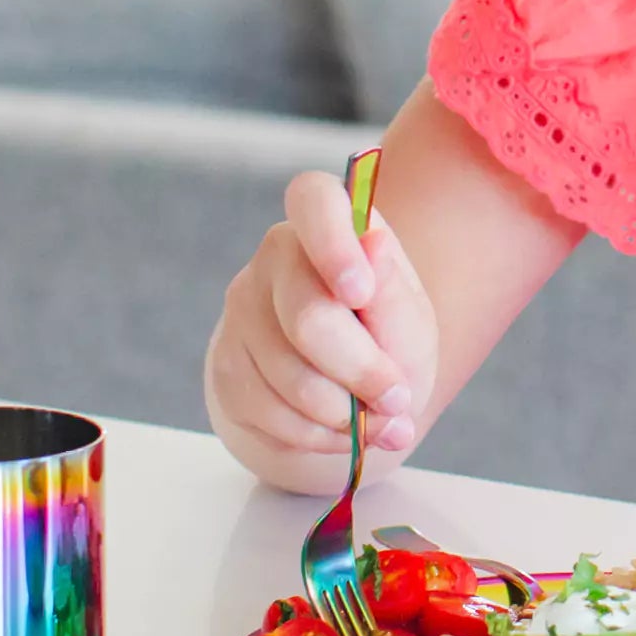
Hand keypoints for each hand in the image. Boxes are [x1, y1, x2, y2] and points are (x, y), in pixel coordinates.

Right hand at [205, 170, 438, 493]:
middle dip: (362, 371)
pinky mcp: (226, 366)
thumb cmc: (389, 339)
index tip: (361, 292)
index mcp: (327, 224)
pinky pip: (269, 413)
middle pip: (307, 319)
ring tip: (379, 422)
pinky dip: (317, 435)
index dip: (332, 244)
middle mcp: (274, 258)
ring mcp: (241, 312)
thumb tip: (374, 242)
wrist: (355, 387)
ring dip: (343, 414)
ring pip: (288, 377)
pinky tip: (342, 431)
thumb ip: (393, 292)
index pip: (313, 200)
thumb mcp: (410, 318)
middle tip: (398, 399)